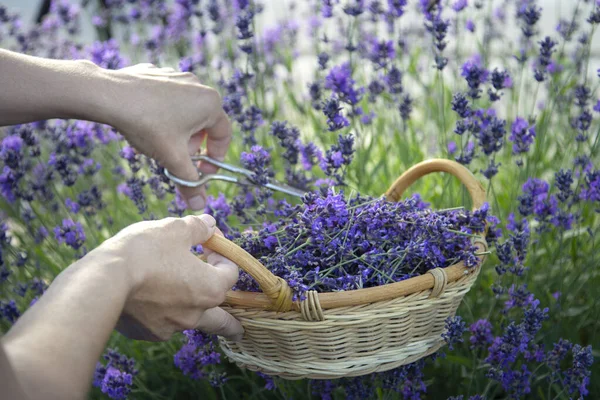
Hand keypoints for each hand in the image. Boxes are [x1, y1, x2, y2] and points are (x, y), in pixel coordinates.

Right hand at [100, 214, 242, 340]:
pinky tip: (148, 299)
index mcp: (211, 288)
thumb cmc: (145, 251)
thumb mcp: (174, 229)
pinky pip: (162, 324)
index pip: (231, 273)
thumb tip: (210, 224)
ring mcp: (171, 327)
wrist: (102, 281)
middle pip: (221, 319)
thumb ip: (198, 227)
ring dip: (192, 311)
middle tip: (239, 329)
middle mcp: (196, 314)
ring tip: (187, 308)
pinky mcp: (147, 333)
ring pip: (190, 322)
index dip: (222, 254)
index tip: (208, 242)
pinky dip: (161, 313)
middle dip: (231, 322)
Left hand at [102, 63, 232, 209]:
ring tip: (158, 143)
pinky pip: (167, 100)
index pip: (223, 136)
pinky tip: (145, 124)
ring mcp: (177, 76)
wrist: (108, 95)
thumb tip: (200, 205)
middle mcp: (198, 86)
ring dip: (177, 132)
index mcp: (210, 103)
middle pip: (203, 125)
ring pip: (184, 113)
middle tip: (175, 158)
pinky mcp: (157, 74)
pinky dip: (162, 115)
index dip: (214, 159)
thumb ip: (190, 182)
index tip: (200, 172)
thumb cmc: (147, 124)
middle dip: (192, 146)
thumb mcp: (172, 158)